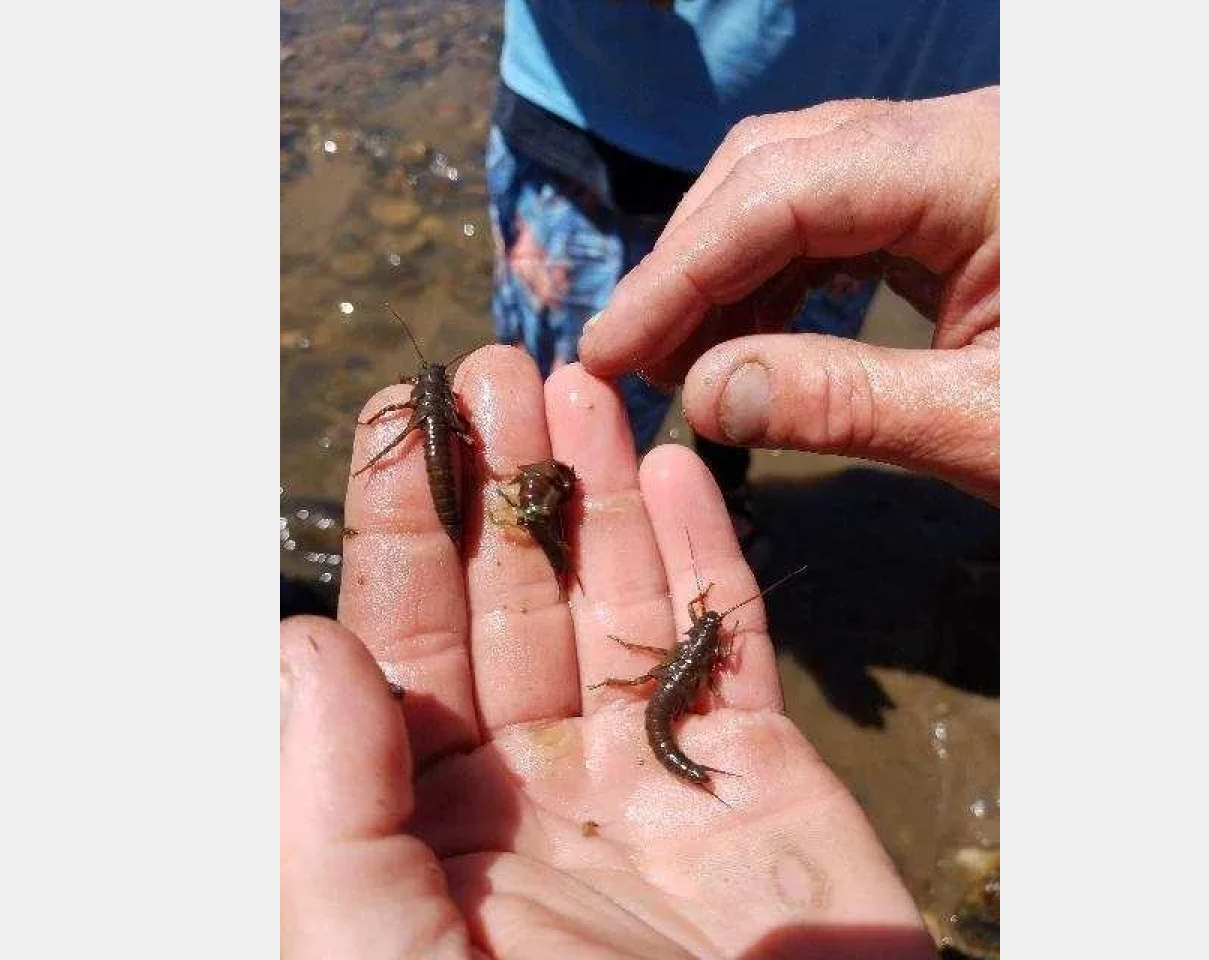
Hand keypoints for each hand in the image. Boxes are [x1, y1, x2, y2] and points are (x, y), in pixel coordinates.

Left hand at [281, 347, 935, 958]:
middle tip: (499, 368)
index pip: (399, 646)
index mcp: (429, 829)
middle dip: (501, 485)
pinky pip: (725, 646)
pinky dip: (703, 554)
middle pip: (509, 604)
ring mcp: (652, 780)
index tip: (399, 416)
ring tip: (583, 387)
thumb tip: (298, 644)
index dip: (396, 527)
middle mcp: (533, 792)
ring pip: (615, 604)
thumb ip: (323, 807)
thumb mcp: (380, 959)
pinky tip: (673, 470)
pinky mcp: (763, 783)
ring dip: (597, 493)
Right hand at [579, 87, 999, 504]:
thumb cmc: (1128, 421)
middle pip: (777, 167)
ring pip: (797, 185)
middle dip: (692, 265)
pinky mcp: (953, 197)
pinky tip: (749, 343)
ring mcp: (954, 161)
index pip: (785, 190)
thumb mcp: (985, 422)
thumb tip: (699, 399)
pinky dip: (779, 278)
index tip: (608, 351)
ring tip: (682, 365)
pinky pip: (838, 214)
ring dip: (727, 273)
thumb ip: (842, 403)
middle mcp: (959, 135)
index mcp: (978, 163)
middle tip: (632, 361)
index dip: (681, 273)